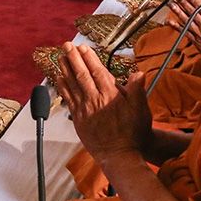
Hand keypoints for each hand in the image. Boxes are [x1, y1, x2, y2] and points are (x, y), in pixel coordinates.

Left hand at [55, 43, 151, 160]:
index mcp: (110, 95)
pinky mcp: (78, 119)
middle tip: (67, 46)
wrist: (120, 154)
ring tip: (60, 57)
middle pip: (81, 75)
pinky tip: (59, 79)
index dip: (89, 58)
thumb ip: (137, 90)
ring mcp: (85, 109)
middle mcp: (95, 100)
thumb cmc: (133, 132)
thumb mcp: (141, 109)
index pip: (97, 72)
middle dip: (73, 59)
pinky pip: (68, 99)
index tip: (83, 47)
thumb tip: (138, 73)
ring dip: (65, 69)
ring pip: (72, 85)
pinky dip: (62, 87)